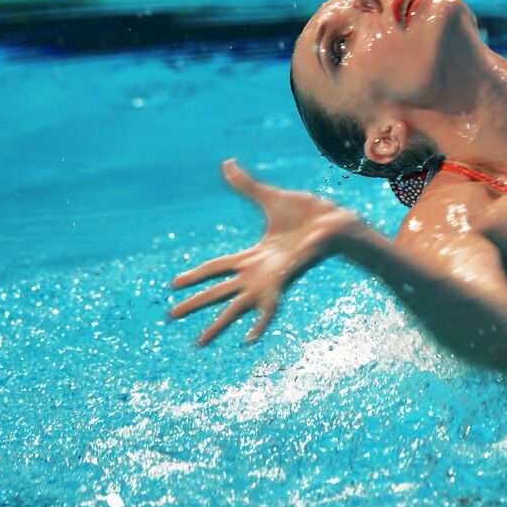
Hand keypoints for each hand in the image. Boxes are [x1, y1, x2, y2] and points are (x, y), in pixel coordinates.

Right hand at [168, 159, 363, 344]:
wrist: (336, 222)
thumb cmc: (307, 213)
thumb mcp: (269, 197)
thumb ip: (246, 185)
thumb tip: (227, 163)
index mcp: (253, 256)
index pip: (216, 268)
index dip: (195, 275)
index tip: (174, 284)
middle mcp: (258, 273)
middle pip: (218, 291)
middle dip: (195, 304)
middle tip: (170, 316)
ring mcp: (270, 281)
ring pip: (236, 308)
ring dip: (218, 326)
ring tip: (198, 344)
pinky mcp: (285, 282)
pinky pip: (270, 309)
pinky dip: (260, 324)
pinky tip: (248, 340)